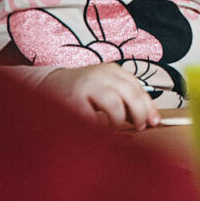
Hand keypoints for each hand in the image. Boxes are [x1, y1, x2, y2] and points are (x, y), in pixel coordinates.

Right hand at [39, 63, 160, 129]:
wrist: (44, 85)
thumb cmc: (80, 91)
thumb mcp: (104, 87)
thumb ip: (122, 97)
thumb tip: (146, 118)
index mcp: (112, 70)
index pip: (137, 87)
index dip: (148, 106)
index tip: (154, 121)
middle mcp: (101, 74)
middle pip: (130, 93)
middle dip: (139, 113)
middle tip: (140, 127)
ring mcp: (86, 86)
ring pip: (114, 104)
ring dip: (119, 121)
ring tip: (113, 127)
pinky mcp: (71, 100)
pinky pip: (92, 118)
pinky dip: (99, 127)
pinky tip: (97, 130)